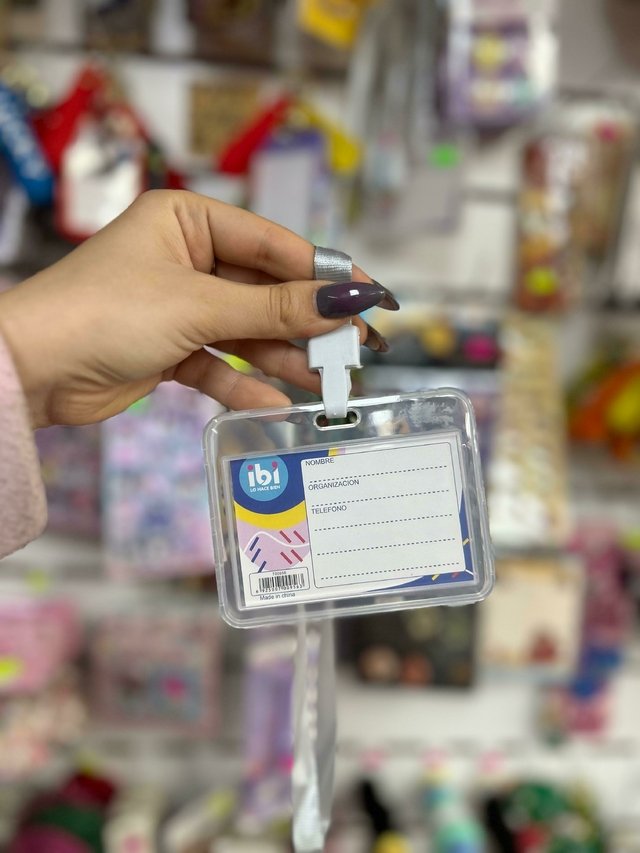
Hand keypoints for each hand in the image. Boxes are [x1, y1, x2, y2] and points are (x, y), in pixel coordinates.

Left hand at [0, 190, 395, 427]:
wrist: (31, 370)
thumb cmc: (102, 312)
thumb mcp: (198, 305)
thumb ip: (275, 308)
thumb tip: (345, 301)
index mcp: (189, 220)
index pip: (273, 245)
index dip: (323, 274)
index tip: (368, 298)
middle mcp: (187, 258)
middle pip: (265, 292)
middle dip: (307, 325)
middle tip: (356, 350)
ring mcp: (179, 305)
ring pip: (247, 332)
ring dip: (283, 359)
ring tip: (326, 383)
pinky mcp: (169, 348)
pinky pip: (219, 363)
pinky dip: (243, 383)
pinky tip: (274, 402)